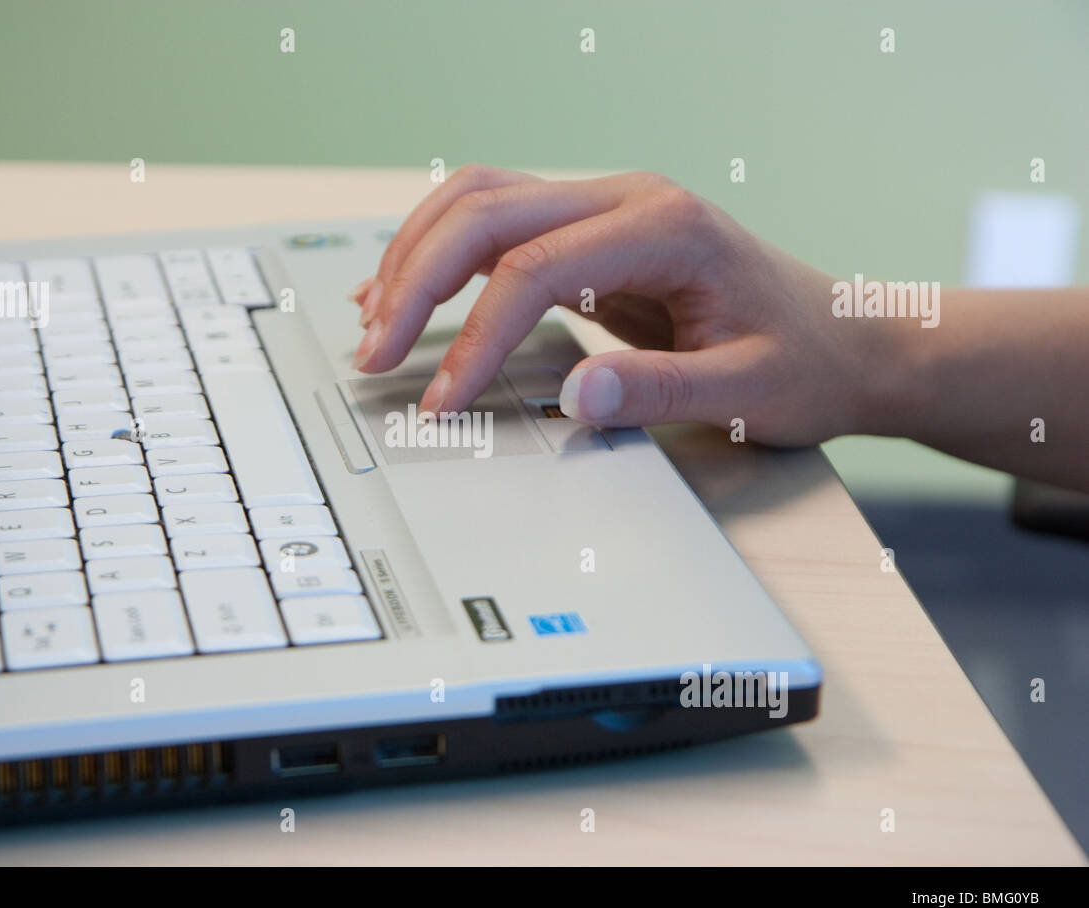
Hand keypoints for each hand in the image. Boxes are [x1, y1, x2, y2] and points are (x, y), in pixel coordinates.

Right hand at [350, 165, 900, 446]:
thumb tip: (574, 398)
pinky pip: (495, 224)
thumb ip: (661, 391)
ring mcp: (605, 207)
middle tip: (373, 352)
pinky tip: (405, 292)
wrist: (846, 338)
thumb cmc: (805, 361)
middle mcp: (626, 198)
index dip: (475, 335)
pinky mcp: (589, 232)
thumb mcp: (749, 390)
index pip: (535, 266)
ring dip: (415, 256)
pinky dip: (439, 253)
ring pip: (479, 201)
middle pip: (487, 210)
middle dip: (415, 281)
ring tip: (373, 323)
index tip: (443, 399)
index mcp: (665, 226)